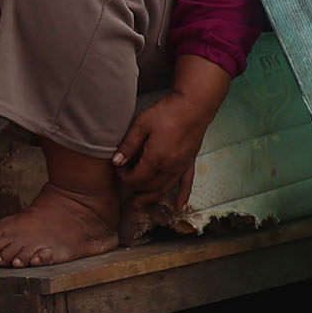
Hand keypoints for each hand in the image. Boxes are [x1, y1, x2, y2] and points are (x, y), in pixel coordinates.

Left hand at [113, 55, 233, 219]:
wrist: (194, 106)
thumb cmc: (167, 112)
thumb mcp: (142, 125)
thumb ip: (129, 145)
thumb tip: (117, 161)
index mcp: (155, 159)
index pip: (136, 178)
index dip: (124, 177)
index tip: (118, 169)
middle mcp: (169, 167)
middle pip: (149, 186)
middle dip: (135, 189)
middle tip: (123, 190)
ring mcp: (181, 166)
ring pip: (164, 189)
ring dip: (151, 198)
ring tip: (139, 205)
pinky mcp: (190, 162)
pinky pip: (187, 183)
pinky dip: (183, 196)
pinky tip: (180, 206)